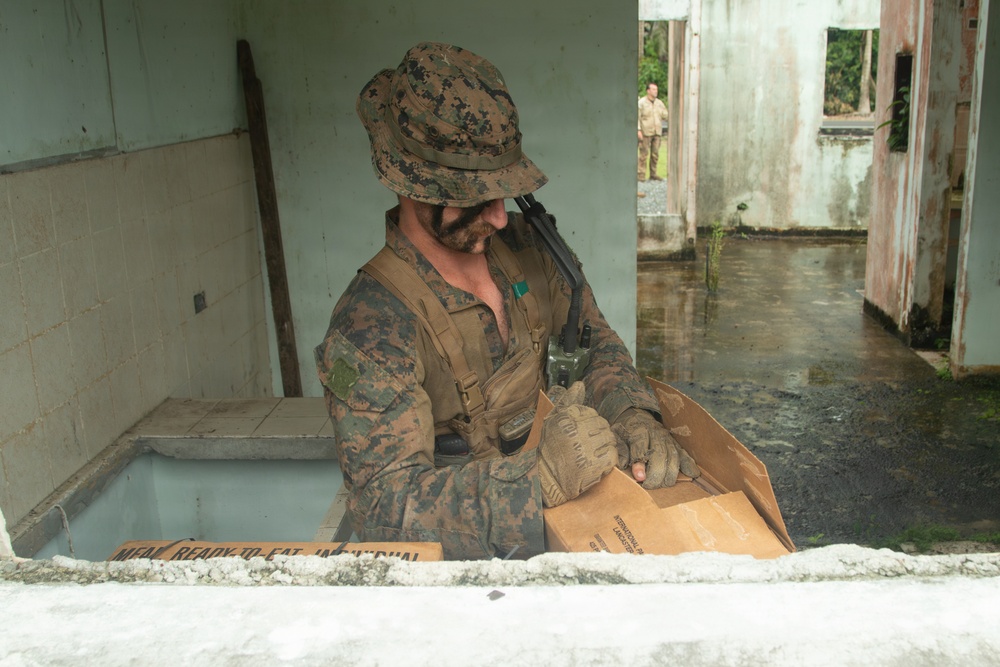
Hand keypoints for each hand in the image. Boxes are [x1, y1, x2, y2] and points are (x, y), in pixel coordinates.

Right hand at [536, 382, 616, 506]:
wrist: (546, 478)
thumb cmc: (549, 448)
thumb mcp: (552, 420)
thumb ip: (568, 401)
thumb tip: (580, 384)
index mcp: (565, 419)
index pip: (591, 413)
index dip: (589, 423)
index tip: (581, 433)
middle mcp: (575, 432)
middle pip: (602, 425)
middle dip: (599, 433)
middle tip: (588, 444)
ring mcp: (585, 449)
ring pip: (609, 439)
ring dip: (604, 446)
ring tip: (593, 453)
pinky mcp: (594, 466)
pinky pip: (612, 455)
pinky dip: (608, 459)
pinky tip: (597, 462)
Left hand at [611, 408, 699, 487]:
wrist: (636, 417)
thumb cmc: (626, 432)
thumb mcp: (617, 437)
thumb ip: (620, 451)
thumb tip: (622, 465)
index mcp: (638, 431)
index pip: (640, 447)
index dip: (640, 463)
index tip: (639, 478)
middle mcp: (655, 434)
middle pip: (660, 454)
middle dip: (656, 473)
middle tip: (650, 486)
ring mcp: (667, 439)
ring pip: (673, 456)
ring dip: (670, 473)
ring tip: (664, 485)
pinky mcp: (676, 444)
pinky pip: (684, 454)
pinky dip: (689, 464)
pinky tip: (692, 474)